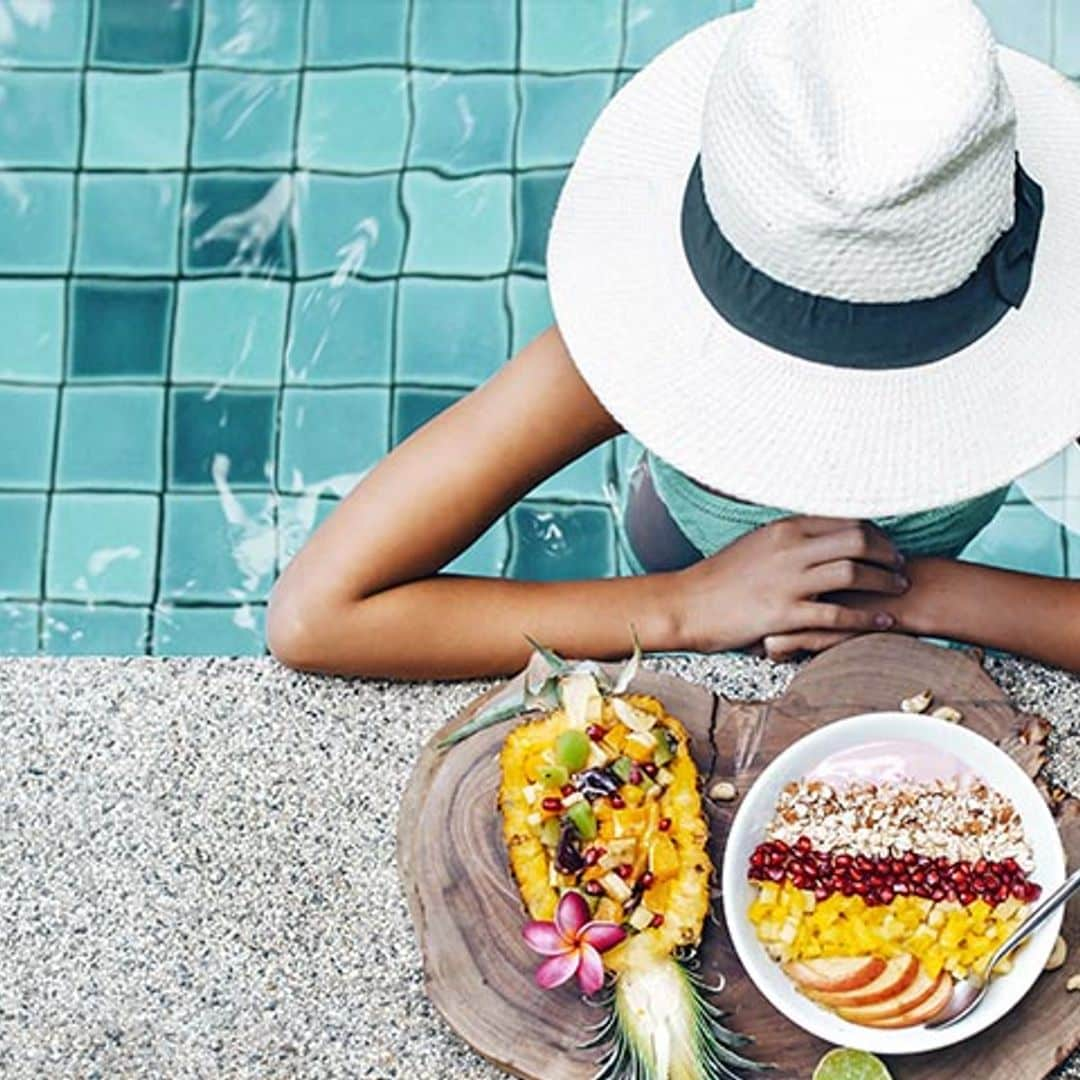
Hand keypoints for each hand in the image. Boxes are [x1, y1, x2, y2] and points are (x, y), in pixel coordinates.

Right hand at [671, 516, 908, 658]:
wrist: (686, 604)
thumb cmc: (719, 578)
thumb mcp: (756, 544)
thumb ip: (789, 538)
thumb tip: (818, 535)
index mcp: (784, 528)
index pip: (844, 519)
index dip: (875, 531)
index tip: (887, 544)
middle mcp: (789, 549)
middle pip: (857, 540)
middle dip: (887, 552)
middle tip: (901, 565)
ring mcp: (787, 582)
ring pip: (853, 573)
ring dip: (883, 581)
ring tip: (899, 589)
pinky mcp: (783, 614)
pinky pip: (836, 614)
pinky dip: (866, 617)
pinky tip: (883, 622)